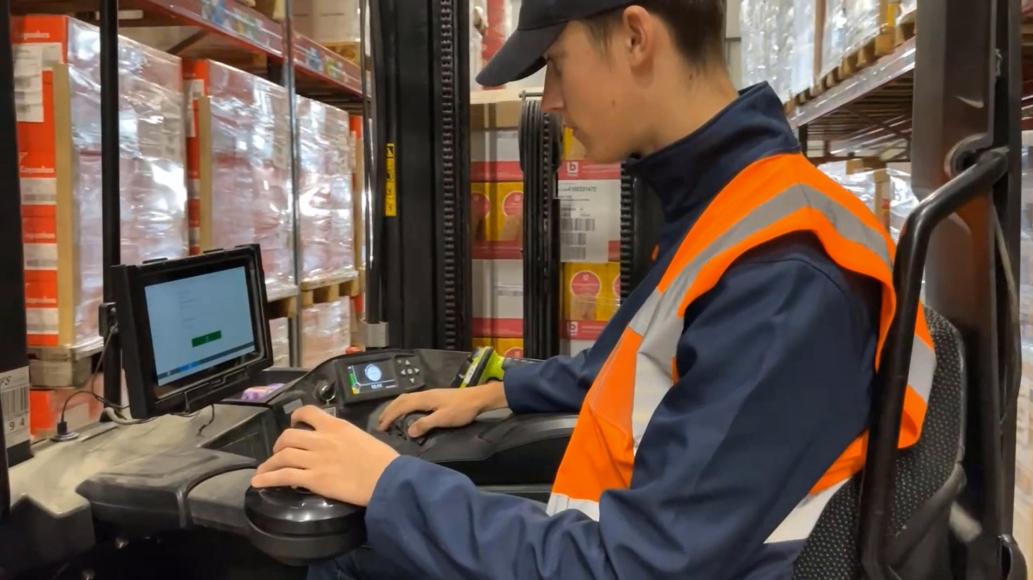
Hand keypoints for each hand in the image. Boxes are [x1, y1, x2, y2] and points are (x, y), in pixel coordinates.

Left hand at [252, 406, 399, 506]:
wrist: (388, 478)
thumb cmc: (383, 460)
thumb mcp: (362, 437)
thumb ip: (345, 437)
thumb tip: (337, 444)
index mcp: (336, 426)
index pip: (307, 413)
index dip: (295, 417)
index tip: (293, 423)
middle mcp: (322, 439)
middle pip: (288, 436)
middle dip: (278, 444)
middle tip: (278, 453)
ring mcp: (316, 459)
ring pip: (282, 456)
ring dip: (269, 464)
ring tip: (263, 471)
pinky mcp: (314, 479)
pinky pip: (284, 476)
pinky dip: (268, 478)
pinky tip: (258, 482)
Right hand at [376, 382, 507, 437]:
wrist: (478, 399)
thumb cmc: (462, 410)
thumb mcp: (444, 419)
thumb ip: (425, 424)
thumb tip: (408, 431)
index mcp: (424, 399)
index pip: (401, 406)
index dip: (389, 416)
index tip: (381, 428)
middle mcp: (424, 394)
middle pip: (400, 400)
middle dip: (388, 411)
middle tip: (380, 423)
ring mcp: (429, 394)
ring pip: (406, 398)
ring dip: (395, 407)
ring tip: (389, 418)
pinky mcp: (434, 397)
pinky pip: (412, 400)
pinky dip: (403, 406)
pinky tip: (406, 412)